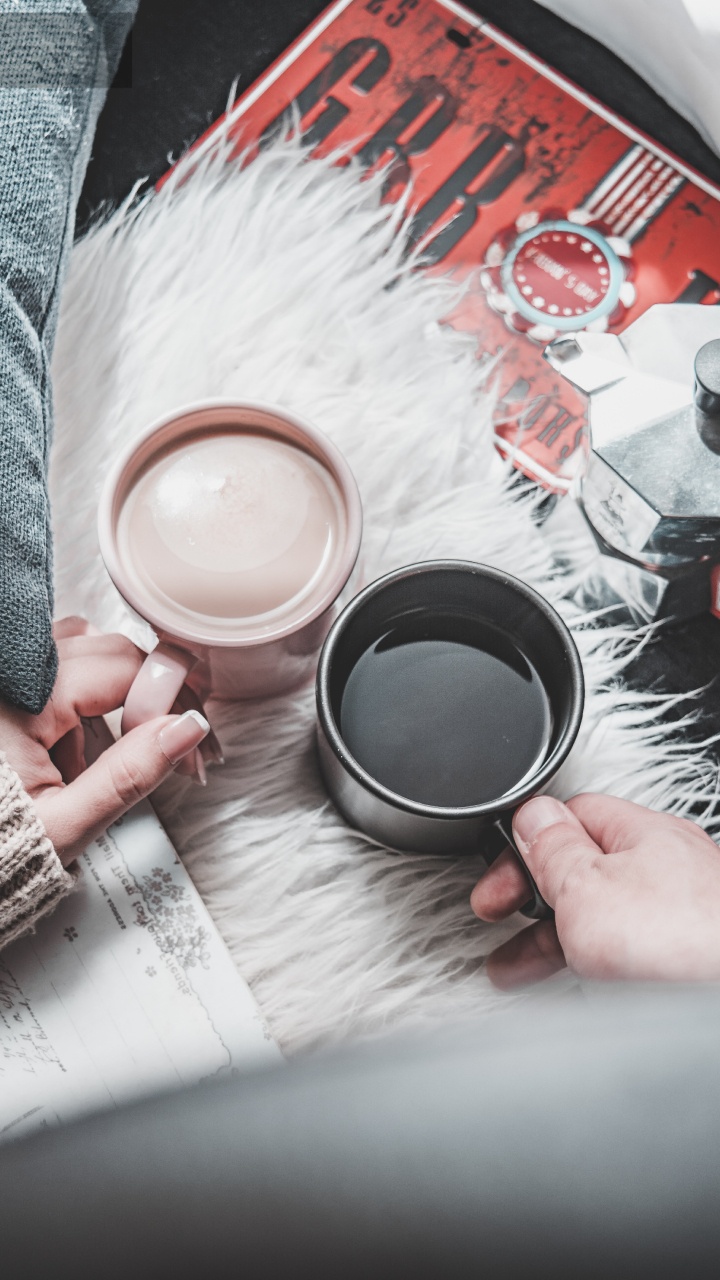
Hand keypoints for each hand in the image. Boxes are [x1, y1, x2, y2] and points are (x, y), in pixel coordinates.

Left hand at [0, 619, 209, 866]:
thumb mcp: (63, 825)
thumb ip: (128, 775)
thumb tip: (188, 728)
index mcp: (22, 700)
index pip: (123, 667)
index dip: (170, 700)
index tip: (195, 742)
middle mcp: (13, 676)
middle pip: (111, 652)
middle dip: (154, 699)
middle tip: (183, 751)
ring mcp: (9, 681)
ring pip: (86, 654)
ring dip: (117, 698)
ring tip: (117, 758)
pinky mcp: (9, 694)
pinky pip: (59, 675)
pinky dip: (83, 708)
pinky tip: (80, 758)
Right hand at [471, 793, 719, 986]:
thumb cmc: (681, 946)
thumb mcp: (586, 887)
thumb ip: (553, 848)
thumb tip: (533, 815)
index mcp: (644, 833)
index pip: (571, 816)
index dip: (526, 845)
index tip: (498, 882)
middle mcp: (671, 866)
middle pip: (584, 869)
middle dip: (534, 899)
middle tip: (499, 923)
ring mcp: (687, 913)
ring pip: (605, 915)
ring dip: (555, 939)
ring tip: (518, 971)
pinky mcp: (692, 957)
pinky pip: (628, 950)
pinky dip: (593, 965)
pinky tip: (578, 986)